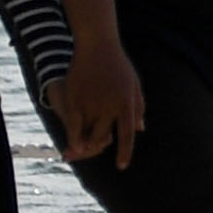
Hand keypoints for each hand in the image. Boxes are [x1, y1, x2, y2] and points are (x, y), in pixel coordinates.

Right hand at [51, 36, 144, 164]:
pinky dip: (73, 138)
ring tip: (81, 149)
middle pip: (104, 136)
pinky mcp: (76, 99)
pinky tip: (71, 147)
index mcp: (127, 104)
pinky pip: (74, 126)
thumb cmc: (118, 66)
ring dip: (85, 142)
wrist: (97, 46)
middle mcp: (110, 106)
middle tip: (94, 149)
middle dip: (99, 146)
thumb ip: (138, 108)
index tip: (121, 166)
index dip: (125, 152)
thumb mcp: (134, 86)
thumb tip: (140, 130)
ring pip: (88, 132)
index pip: (127, 135)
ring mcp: (92, 103)